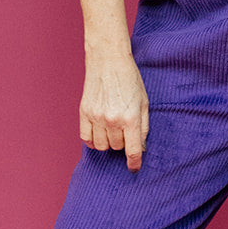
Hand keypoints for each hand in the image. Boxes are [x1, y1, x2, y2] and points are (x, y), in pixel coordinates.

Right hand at [79, 53, 149, 171]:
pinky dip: (92, 140)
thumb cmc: (130, 79)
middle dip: (123, 143)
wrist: (108, 60)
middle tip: (125, 131)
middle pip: (117, 147)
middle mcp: (112, 120)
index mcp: (130, 118)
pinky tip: (98, 133)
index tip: (134, 168)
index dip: (134, 163)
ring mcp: (96, 117)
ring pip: (101, 146)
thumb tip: (140, 147)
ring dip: (108, 142)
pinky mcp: (84, 112)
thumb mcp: (144, 102)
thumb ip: (143, 127)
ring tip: (113, 130)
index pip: (132, 150)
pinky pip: (85, 138)